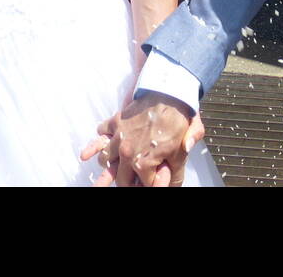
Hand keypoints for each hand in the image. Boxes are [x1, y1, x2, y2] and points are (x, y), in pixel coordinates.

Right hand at [81, 94, 201, 186]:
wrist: (171, 95)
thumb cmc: (177, 124)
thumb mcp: (181, 152)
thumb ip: (176, 174)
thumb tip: (173, 187)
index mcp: (142, 163)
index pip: (142, 185)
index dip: (149, 184)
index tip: (152, 179)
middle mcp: (126, 152)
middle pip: (120, 178)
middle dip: (128, 182)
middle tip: (135, 179)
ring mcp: (119, 136)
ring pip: (104, 159)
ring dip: (111, 163)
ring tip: (118, 163)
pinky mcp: (116, 121)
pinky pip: (101, 131)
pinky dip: (103, 136)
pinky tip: (111, 140)